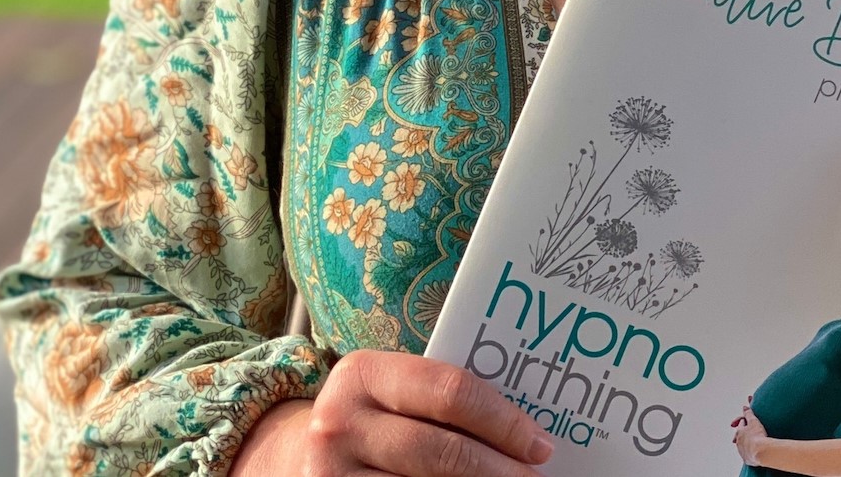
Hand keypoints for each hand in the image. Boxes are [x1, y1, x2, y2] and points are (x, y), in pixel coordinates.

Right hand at [293, 350, 553, 475]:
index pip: (449, 392)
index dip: (502, 421)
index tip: (539, 444)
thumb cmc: (371, 420)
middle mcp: (339, 423)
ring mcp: (330, 474)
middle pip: (442, 452)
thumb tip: (524, 431)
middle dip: (499, 468)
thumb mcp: (392, 394)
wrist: (300, 457)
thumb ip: (440, 399)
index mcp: (363, 375)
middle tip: (535, 476)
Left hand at [732, 403, 766, 462]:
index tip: (746, 420)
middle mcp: (738, 442)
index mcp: (739, 432)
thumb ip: (748, 413)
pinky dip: (750, 453)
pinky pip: (747, 455)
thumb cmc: (758, 435)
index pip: (741, 424)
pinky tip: (754, 453)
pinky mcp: (746, 459)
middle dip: (743, 434)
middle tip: (747, 434)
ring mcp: (741, 451)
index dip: (744, 421)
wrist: (761, 451)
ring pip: (742, 446)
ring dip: (746, 444)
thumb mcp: (754, 421)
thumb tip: (744, 407)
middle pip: (739, 436)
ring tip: (752, 443)